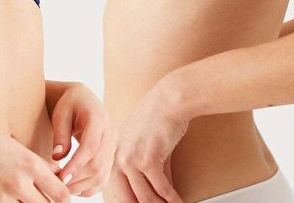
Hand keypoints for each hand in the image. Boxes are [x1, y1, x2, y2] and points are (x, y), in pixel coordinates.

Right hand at [0, 130, 70, 201]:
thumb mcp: (16, 146)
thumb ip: (37, 164)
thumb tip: (57, 176)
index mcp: (31, 164)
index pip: (61, 193)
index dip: (64, 199)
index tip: (60, 198)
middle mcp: (20, 182)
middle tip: (41, 198)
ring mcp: (4, 196)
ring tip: (21, 196)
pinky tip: (6, 199)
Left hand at [50, 82, 115, 197]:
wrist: (83, 99)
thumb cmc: (70, 104)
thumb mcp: (61, 113)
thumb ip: (60, 134)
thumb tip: (57, 157)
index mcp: (98, 119)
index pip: (90, 147)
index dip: (76, 165)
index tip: (61, 178)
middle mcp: (110, 134)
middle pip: (97, 165)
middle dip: (76, 179)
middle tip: (57, 185)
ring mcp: (112, 147)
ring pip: (101, 175)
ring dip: (81, 186)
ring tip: (62, 188)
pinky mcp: (110, 156)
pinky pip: (103, 178)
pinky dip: (89, 188)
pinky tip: (74, 187)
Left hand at [110, 79, 187, 201]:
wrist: (168, 101)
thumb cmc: (158, 119)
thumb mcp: (144, 146)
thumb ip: (146, 171)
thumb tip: (158, 195)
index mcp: (113, 154)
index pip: (117, 190)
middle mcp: (118, 158)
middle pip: (129, 199)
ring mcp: (130, 160)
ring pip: (146, 198)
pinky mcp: (147, 160)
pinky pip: (162, 190)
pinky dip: (173, 199)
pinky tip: (179, 202)